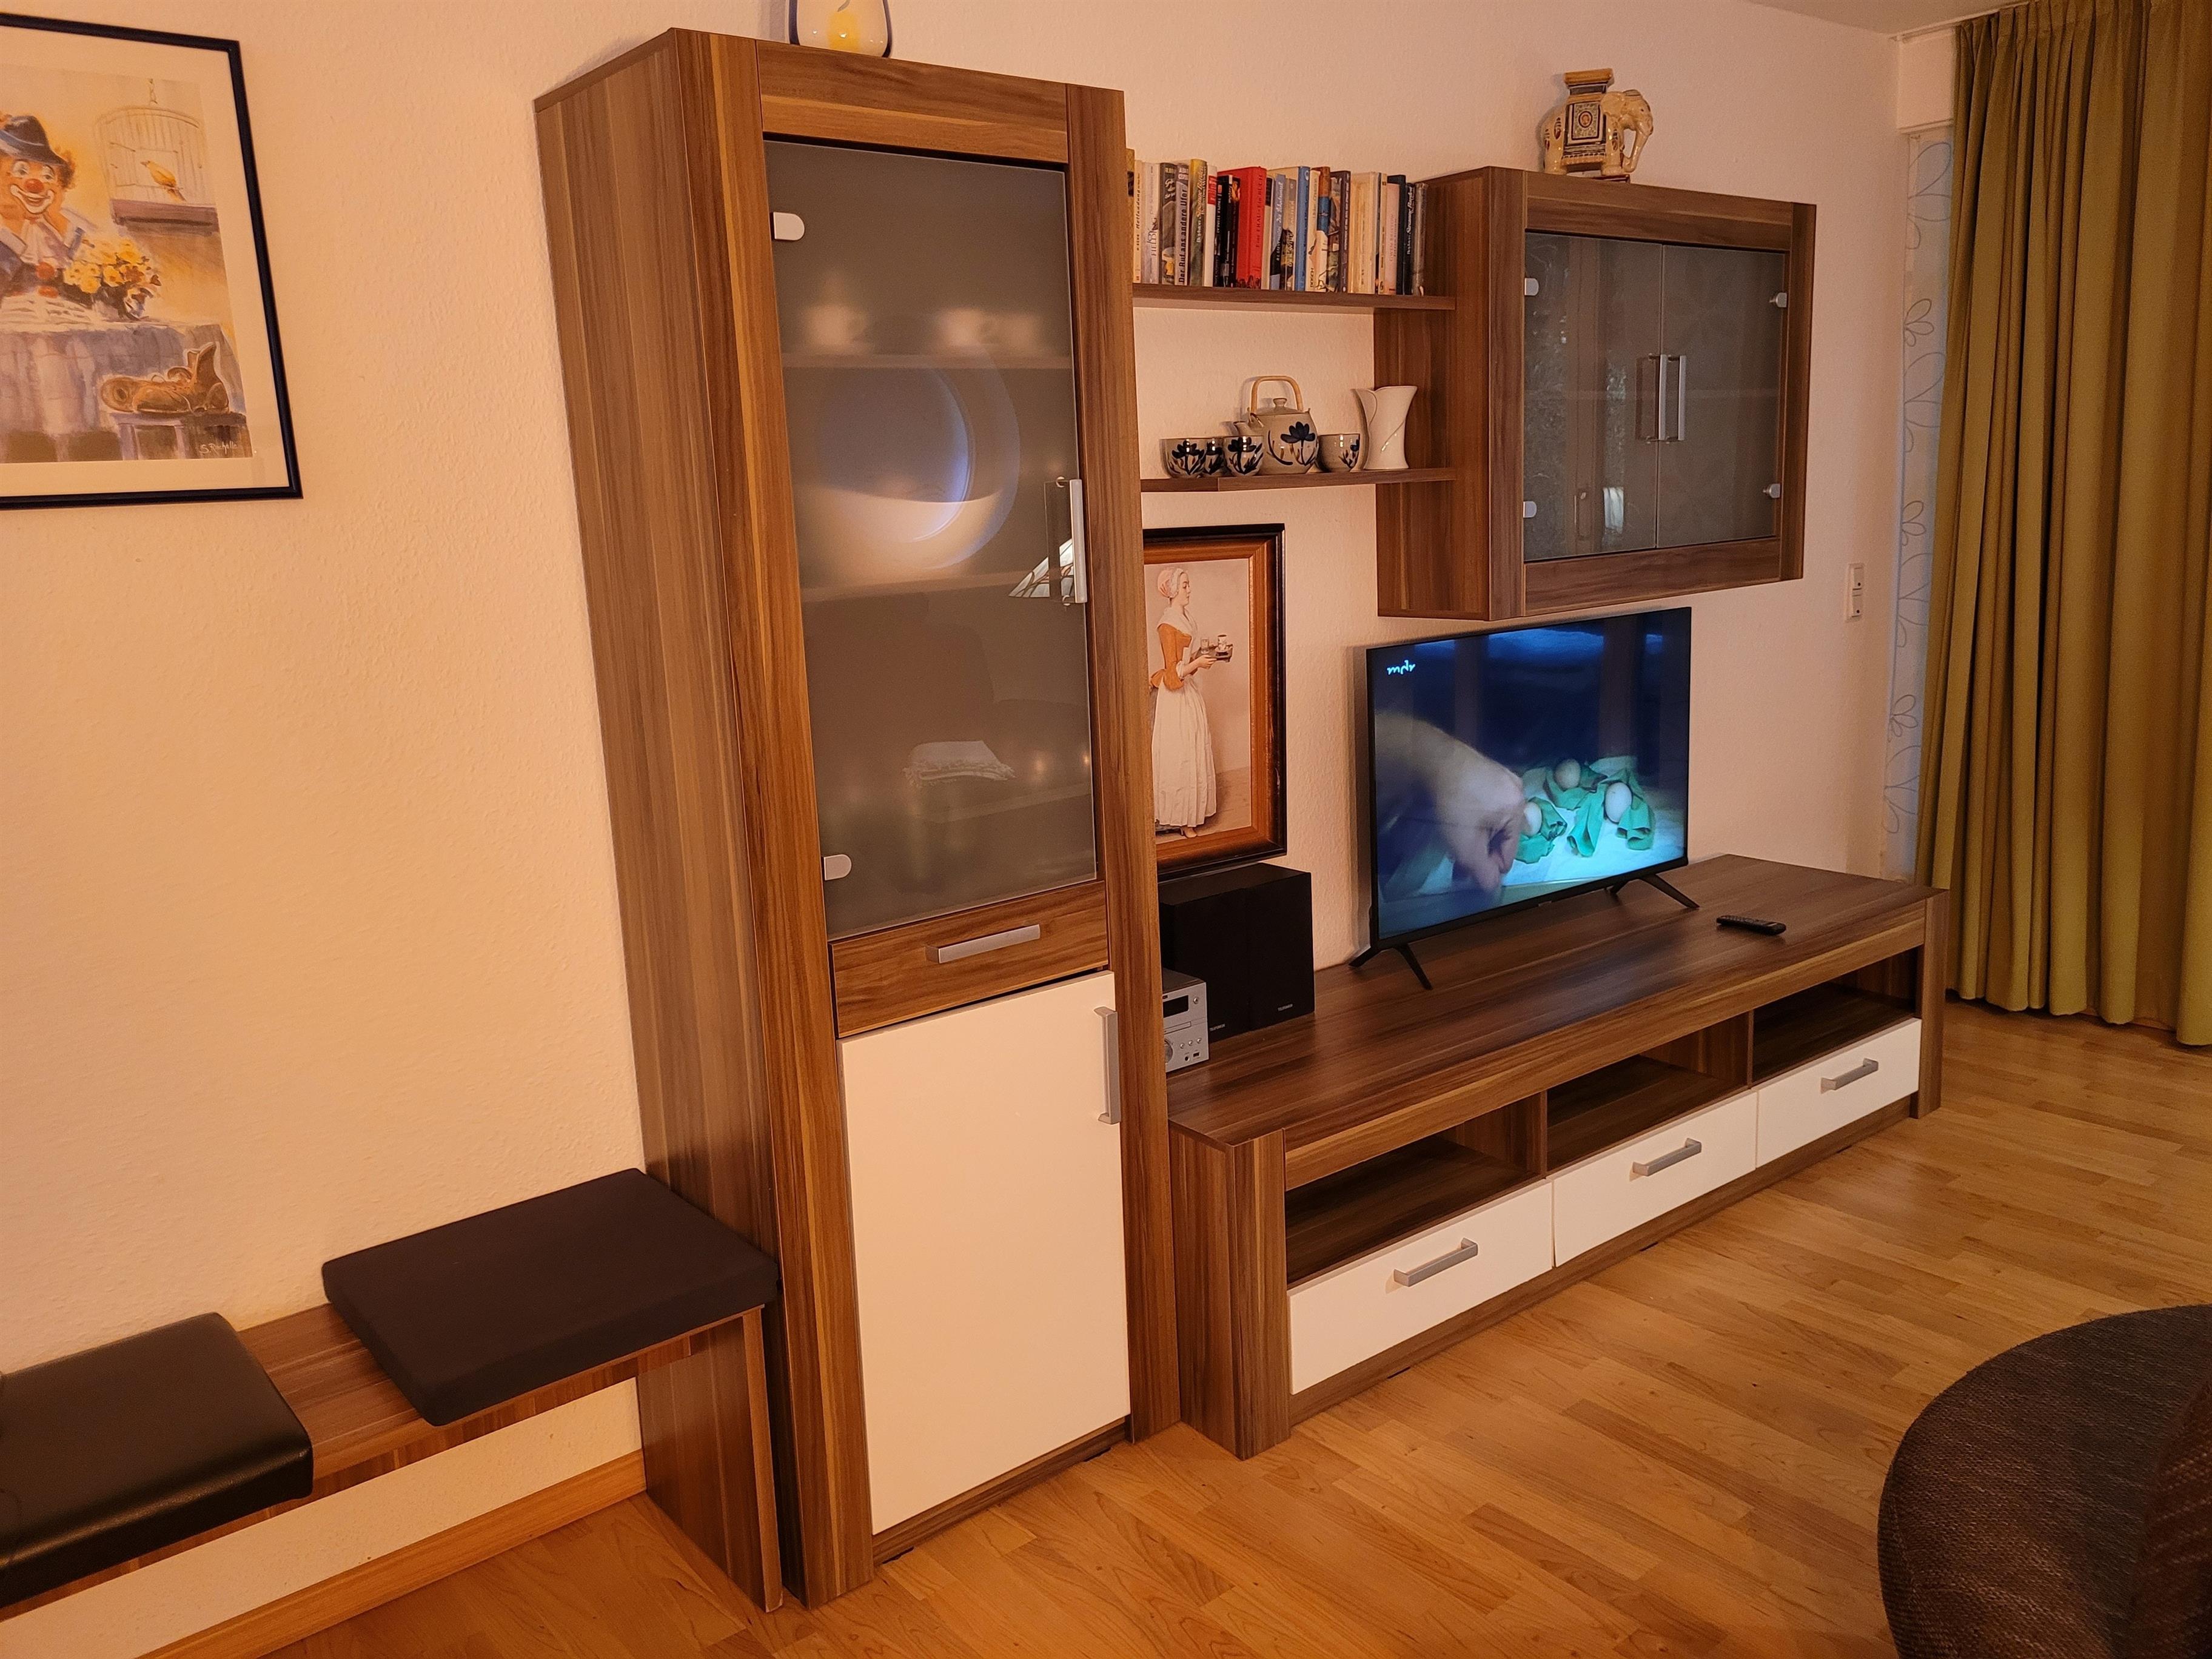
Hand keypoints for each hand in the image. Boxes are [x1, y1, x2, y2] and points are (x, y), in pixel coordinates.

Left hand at [1427, 746, 1525, 899]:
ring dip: (1477, 834)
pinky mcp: (1488, 769)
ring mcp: (1504, 777)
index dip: (1491, 866)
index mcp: (1517, 809)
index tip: (1470, 873)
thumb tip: (1492, 886)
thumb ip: (1481, 867)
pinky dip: (1476, 815)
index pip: (1511, 851)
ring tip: (1457, 841)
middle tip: (1460, 861)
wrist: (1435, 759)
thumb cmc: (1453, 802)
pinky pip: (1488, 801)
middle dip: (1482, 850)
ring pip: (1494, 819)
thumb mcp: (1464, 842)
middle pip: (1503, 834)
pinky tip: (1458, 818)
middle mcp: (1517, 791)